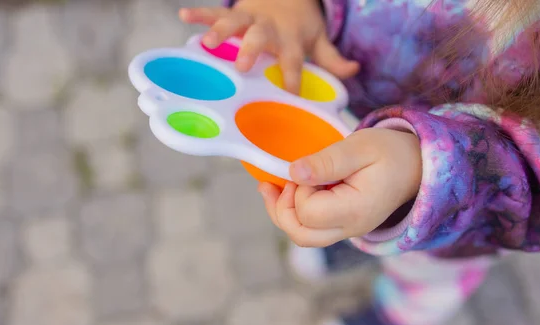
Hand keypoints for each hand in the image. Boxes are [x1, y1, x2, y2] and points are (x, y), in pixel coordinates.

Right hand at [179, 0, 358, 92]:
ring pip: (235, 22)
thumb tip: (355, 71)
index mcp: (290, 40)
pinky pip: (215, 11)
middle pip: (261, 37)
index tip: (289, 98)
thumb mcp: (318, 40)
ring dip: (221, 30)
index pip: (293, 62)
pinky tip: (184, 14)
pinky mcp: (234, 11)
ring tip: (207, 43)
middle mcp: (269, 28)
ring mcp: (250, 18)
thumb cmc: (300, 25)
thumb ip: (332, 58)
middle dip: (251, 49)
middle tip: (242, 66)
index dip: (292, 79)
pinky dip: (200, 13)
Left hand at [259, 128, 422, 246]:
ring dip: (281, 212)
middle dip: (280, 209)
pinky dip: (293, 211)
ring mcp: (345, 230)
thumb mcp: (361, 146)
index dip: (299, 189)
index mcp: (356, 211)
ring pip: (302, 235)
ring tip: (270, 187)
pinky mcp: (341, 225)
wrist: (417, 166)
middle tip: (274, 182)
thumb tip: (294, 172)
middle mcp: (350, 228)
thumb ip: (328, 161)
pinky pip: (310, 228)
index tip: (310, 168)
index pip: (308, 212)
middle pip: (300, 234)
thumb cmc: (392, 153)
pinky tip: (286, 190)